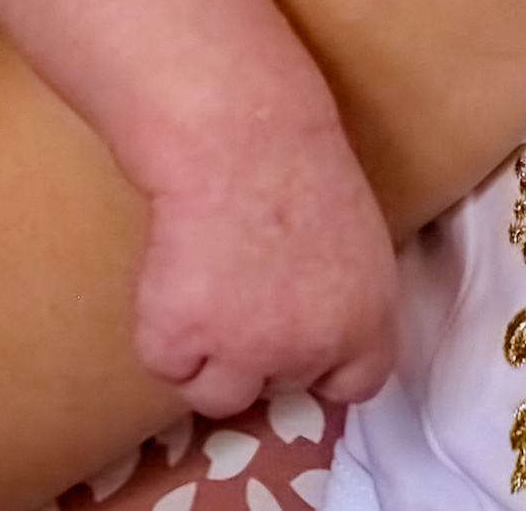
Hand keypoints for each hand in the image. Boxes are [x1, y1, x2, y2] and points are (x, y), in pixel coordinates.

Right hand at [134, 135, 396, 417]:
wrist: (233, 132)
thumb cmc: (293, 157)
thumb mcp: (354, 236)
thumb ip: (341, 297)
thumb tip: (311, 321)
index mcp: (367, 321)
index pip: (354, 383)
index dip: (319, 364)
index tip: (292, 339)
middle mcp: (312, 351)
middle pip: (279, 384)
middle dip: (256, 348)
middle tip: (236, 280)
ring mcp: (244, 351)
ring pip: (218, 393)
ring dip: (206, 355)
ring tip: (199, 282)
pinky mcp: (181, 339)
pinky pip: (164, 362)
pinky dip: (159, 329)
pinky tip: (170, 272)